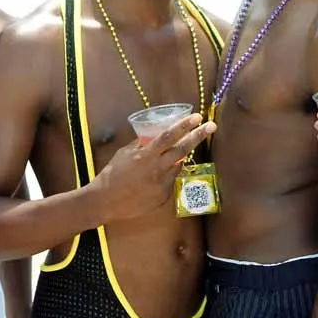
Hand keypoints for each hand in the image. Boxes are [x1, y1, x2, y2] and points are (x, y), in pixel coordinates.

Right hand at [91, 113, 215, 222]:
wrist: (106, 201)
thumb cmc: (112, 174)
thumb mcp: (124, 153)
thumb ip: (141, 144)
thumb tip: (152, 136)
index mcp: (145, 155)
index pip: (168, 136)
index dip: (183, 125)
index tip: (197, 116)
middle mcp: (157, 168)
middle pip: (182, 149)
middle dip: (198, 136)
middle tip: (211, 126)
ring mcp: (162, 183)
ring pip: (179, 165)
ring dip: (182, 155)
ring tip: (183, 148)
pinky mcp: (163, 196)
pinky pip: (171, 180)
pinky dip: (170, 172)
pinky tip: (162, 171)